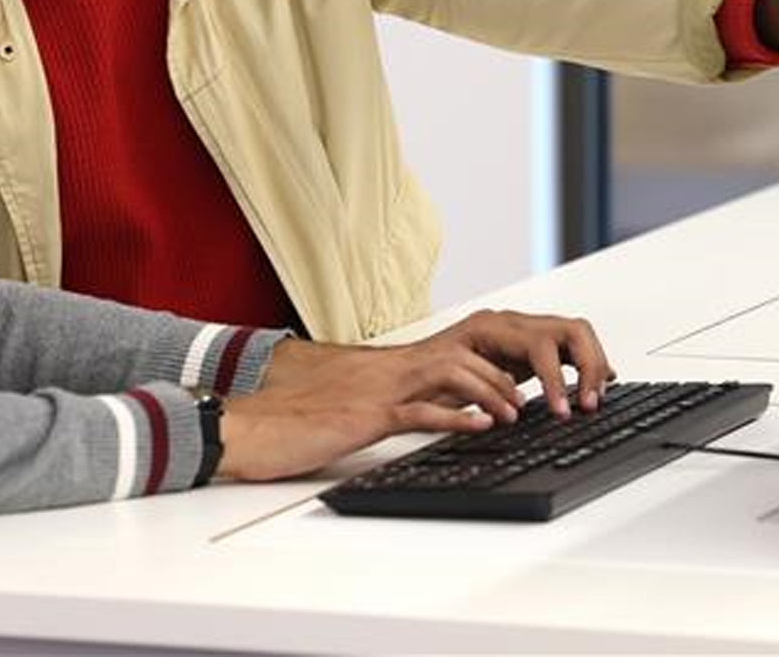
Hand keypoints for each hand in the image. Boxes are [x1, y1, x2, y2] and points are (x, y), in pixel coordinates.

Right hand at [215, 309, 612, 481]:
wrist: (246, 424)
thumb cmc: (290, 420)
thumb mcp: (348, 411)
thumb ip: (383, 405)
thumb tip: (416, 415)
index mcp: (384, 369)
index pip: (450, 353)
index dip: (490, 365)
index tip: (520, 384)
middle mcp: (386, 371)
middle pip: (460, 353)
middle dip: (502, 372)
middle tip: (532, 396)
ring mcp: (377, 390)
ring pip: (448, 372)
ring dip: (489, 390)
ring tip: (515, 412)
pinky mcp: (365, 414)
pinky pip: (418, 410)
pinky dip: (454, 417)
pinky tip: (480, 426)